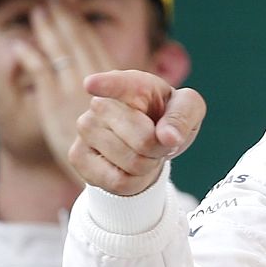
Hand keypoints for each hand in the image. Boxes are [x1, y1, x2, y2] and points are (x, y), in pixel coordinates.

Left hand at [13, 0, 117, 181]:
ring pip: (58, 52)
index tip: (65, 6)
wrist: (109, 170)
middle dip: (62, 20)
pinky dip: (30, 57)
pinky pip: (41, 73)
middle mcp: (91, 82)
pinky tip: (20, 45)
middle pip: (74, 42)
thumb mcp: (116, 113)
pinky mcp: (54, 105)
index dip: (77, 23)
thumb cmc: (115, 144)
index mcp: (109, 80)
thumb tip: (95, 81)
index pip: (90, 43)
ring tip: (37, 12)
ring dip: (47, 30)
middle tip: (49, 0)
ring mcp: (72, 92)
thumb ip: (105, 93)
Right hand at [69, 70, 206, 195]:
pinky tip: (129, 167)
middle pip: (144, 141)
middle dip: (161, 149)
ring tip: (143, 152)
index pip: (118, 84)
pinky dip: (135, 182)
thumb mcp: (188, 109)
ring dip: (149, 165)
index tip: (92, 85)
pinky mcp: (77, 156)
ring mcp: (86, 129)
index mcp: (132, 85)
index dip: (106, 85)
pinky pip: (118, 182)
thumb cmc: (167, 117)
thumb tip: (168, 138)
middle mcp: (101, 103)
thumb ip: (182, 116)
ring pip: (133, 164)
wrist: (146, 141)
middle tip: (158, 141)